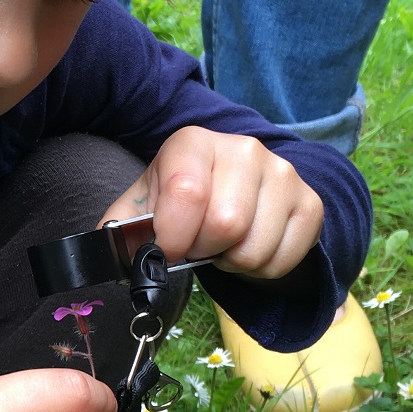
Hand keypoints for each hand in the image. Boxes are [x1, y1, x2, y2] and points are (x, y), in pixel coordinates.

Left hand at [98, 127, 323, 279]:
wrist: (236, 186)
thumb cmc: (182, 197)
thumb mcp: (146, 203)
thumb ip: (121, 226)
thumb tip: (101, 247)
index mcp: (193, 142)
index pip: (187, 192)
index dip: (173, 236)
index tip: (167, 250)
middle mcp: (242, 148)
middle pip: (225, 224)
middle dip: (203, 249)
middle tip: (197, 244)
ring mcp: (282, 173)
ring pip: (254, 247)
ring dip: (231, 262)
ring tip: (223, 244)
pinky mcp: (310, 202)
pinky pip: (283, 260)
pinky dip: (260, 269)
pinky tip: (248, 246)